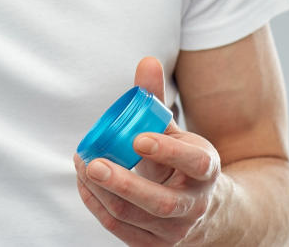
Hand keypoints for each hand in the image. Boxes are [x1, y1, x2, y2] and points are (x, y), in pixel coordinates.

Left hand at [74, 57, 221, 245]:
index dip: (167, 152)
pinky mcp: (153, 245)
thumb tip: (145, 60)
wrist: (206, 210)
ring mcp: (174, 231)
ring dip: (101, 192)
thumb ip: (158, 99)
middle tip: (93, 162)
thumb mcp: (177, 130)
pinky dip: (97, 205)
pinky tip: (84, 183)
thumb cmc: (181, 160)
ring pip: (133, 216)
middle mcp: (194, 206)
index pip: (194, 164)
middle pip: (160, 202)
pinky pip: (120, 227)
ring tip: (82, 164)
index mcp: (206, 171)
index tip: (138, 139)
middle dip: (124, 183)